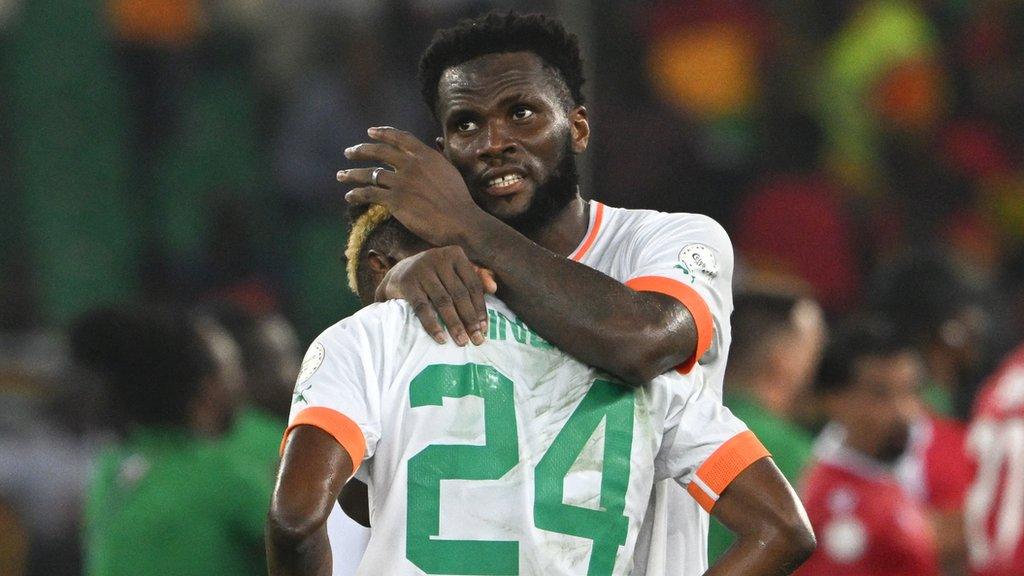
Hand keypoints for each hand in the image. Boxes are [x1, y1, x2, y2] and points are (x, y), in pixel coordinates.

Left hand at [338, 126, 485, 246]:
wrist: (461, 221)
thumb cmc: (459, 200)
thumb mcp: (450, 171)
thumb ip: (436, 159)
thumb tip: (432, 147)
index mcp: (426, 155)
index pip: (400, 137)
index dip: (383, 133)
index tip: (370, 132)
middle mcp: (411, 165)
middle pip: (380, 152)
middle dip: (361, 150)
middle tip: (349, 152)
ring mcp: (402, 182)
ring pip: (370, 174)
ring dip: (352, 174)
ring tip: (341, 175)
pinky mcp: (395, 201)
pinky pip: (369, 194)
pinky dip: (357, 194)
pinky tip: (350, 196)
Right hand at [374, 246, 497, 345]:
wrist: (399, 273)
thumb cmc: (436, 275)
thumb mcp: (455, 272)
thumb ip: (477, 277)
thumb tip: (494, 288)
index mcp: (455, 254)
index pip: (472, 284)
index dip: (480, 308)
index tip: (484, 329)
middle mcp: (438, 258)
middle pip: (459, 294)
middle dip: (470, 319)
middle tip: (477, 340)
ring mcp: (422, 270)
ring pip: (443, 301)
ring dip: (454, 324)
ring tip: (462, 342)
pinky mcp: (407, 283)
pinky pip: (423, 308)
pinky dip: (432, 325)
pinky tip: (441, 338)